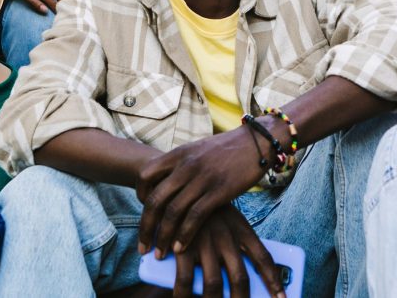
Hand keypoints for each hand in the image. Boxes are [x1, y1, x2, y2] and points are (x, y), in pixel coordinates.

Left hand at [137, 126, 269, 257]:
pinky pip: (195, 217)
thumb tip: (168, 183)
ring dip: (163, 236)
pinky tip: (180, 248)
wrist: (257, 141)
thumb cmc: (228, 148)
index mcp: (178, 154)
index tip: (143, 211)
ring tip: (160, 254)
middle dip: (145, 227)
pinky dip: (184, 235)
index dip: (139, 196)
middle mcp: (186, 166)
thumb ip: (181, 165)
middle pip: (154, 200)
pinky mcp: (219, 191)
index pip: (144, 175)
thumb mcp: (198, 150)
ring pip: (172, 212)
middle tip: (142, 246)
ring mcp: (202, 179)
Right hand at [168, 206, 285, 297]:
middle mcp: (226, 237)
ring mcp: (205, 243)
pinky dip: (184, 295)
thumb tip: (242, 272)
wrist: (176, 182)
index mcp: (241, 229)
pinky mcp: (182, 246)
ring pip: (214, 285)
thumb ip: (235, 242)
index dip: (274, 281)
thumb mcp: (227, 218)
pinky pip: (185, 280)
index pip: (263, 258)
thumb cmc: (205, 207)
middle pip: (240, 278)